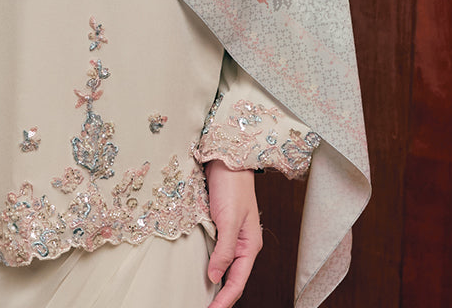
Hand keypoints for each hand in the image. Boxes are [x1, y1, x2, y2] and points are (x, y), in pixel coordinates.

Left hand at [205, 160, 262, 307]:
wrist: (226, 157)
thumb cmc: (232, 185)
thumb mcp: (229, 219)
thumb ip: (224, 249)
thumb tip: (215, 276)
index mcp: (250, 245)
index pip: (237, 281)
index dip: (224, 300)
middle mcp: (243, 243)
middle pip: (232, 277)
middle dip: (220, 296)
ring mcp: (231, 234)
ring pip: (224, 266)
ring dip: (215, 282)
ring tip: (202, 297)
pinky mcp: (220, 225)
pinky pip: (216, 250)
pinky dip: (210, 263)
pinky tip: (202, 270)